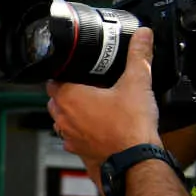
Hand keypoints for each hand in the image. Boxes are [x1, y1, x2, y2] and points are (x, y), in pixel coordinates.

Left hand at [46, 29, 160, 168]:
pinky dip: (82, 132)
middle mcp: (63, 118)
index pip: (53, 81)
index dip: (63, 75)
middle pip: (56, 101)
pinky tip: (100, 128)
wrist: (136, 161)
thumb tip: (143, 35)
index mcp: (69, 98)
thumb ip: (139, 56)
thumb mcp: (137, 83)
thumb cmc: (131, 125)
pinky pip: (73, 138)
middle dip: (68, 94)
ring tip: (94, 107)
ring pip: (62, 121)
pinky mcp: (79, 152)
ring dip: (73, 114)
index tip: (76, 71)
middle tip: (88, 87)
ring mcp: (69, 137)